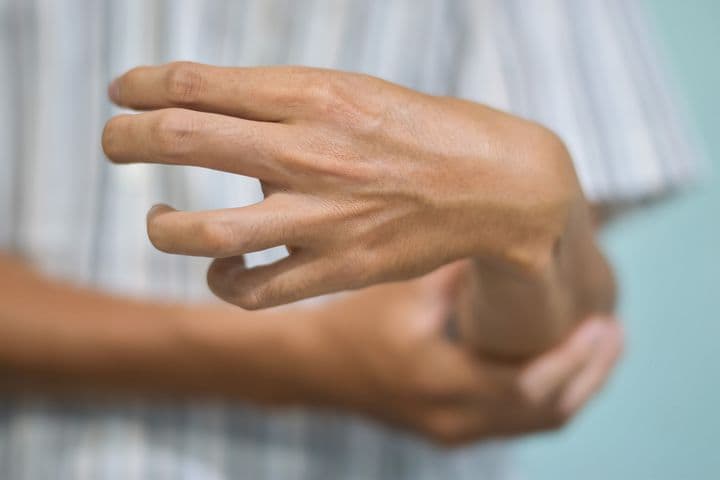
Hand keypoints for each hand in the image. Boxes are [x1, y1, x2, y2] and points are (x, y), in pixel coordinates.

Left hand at [103, 62, 580, 308]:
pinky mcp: (337, 269)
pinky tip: (222, 268)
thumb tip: (213, 111)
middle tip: (115, 141)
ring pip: (203, 230)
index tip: (123, 92)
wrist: (496, 186)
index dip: (143, 86)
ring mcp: (321, 217)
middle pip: (181, 138)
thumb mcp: (353, 92)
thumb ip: (284, 101)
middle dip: (126, 138)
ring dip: (160, 225)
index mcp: (314, 95)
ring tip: (157, 217)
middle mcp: (310, 152)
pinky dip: (221, 282)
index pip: (196, 82)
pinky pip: (252, 290)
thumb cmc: (420, 131)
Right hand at [293, 264, 622, 444]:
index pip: (532, 386)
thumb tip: (513, 239)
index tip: (605, 324)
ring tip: (596, 348)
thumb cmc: (355, 322)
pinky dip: (544, 397)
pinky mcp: (451, 429)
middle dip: (588, 375)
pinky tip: (555, 365)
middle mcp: (456, 419)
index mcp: (445, 382)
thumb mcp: (406, 289)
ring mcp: (455, 431)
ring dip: (571, 388)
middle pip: (547, 413)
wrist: (315, 367)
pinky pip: (515, 422)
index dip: (575, 358)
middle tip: (613, 334)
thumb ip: (462, 270)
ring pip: (535, 422)